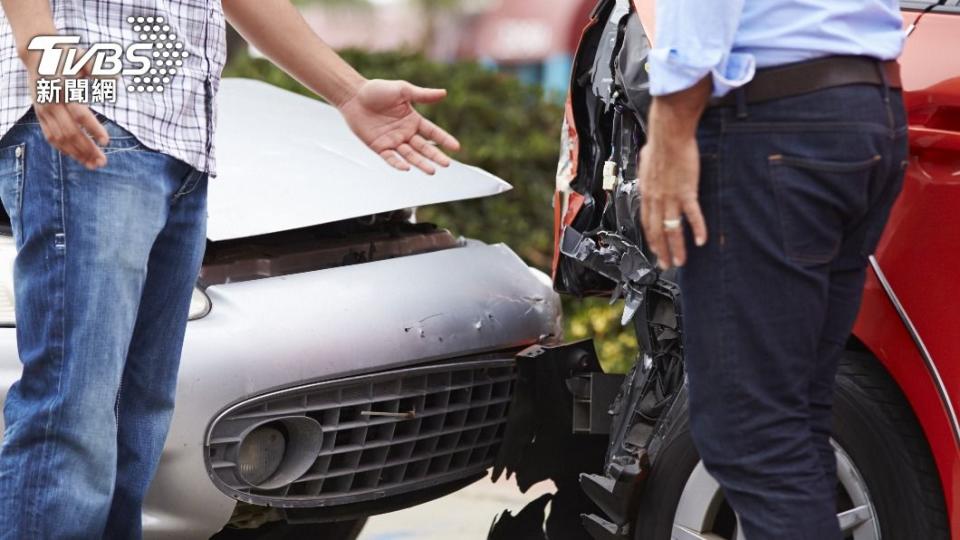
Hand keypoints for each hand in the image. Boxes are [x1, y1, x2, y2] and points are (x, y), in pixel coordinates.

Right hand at [27, 55, 108, 169]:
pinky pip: (50, 136)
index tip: (107, 141)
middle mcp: (50, 101)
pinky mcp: (39, 114)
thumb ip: (98, 68)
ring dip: (77, 153)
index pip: (79, 113)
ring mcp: (43, 109)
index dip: (93, 128)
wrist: (37, 52)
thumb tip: (116, 79)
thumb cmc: (67, 55)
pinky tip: (78, 157)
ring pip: (59, 137)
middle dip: (87, 148)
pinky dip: (64, 149)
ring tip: (94, 164)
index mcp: (63, 87)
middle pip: (70, 131)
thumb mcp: (83, 56)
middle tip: (103, 162)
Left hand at [338, 79, 459, 174]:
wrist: (353, 95)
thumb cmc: (377, 90)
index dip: (444, 140)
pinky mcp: (379, 147)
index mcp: (413, 120)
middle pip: (424, 147)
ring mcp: (393, 141)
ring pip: (410, 155)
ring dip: (421, 163)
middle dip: (435, 156)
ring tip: (432, 171)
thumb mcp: (402, 90)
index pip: (432, 132)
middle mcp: (405, 133)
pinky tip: (406, 168)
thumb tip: (444, 93)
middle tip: (446, 164)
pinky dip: (398, 164)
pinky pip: (390, 158)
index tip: (456, 147)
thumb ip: (422, 95)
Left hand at [638, 134, 707, 269]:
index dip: (651, 238)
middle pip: (657, 231)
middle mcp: (656, 199)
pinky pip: (692, 215)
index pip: (646, 222)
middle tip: (665, 265)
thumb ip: (647, 172)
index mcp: (647, 193)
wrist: (669, 136)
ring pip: (672, 229)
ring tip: (680, 261)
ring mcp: (670, 197)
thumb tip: (646, 169)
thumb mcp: (646, 163)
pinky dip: (697, 229)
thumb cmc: (659, 144)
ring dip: (676, 247)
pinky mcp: (686, 192)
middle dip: (661, 251)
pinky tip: (701, 241)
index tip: (655, 249)